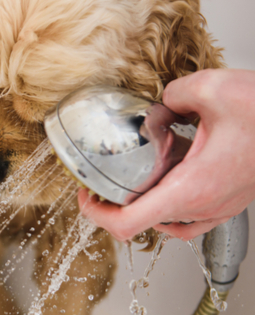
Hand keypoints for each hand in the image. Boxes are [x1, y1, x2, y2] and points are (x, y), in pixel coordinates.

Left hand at [78, 69, 254, 240]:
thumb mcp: (210, 89)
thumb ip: (172, 94)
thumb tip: (163, 103)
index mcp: (191, 189)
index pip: (128, 225)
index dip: (96, 215)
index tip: (85, 197)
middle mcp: (204, 206)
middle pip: (143, 225)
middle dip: (116, 205)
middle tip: (102, 183)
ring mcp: (218, 208)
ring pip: (168, 224)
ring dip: (143, 206)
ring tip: (130, 181)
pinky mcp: (228, 201)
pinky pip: (189, 216)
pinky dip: (169, 203)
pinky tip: (168, 176)